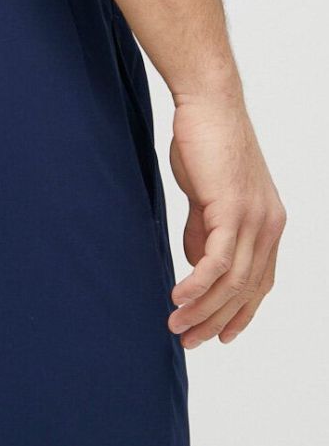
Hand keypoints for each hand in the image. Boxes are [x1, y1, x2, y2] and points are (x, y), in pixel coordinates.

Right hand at [167, 95, 285, 347]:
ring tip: (174, 325)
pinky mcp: (233, 209)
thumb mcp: (206, 197)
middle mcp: (269, 226)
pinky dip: (198, 284)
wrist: (208, 105)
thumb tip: (198, 265)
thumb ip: (205, 231)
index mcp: (268, 224)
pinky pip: (217, 260)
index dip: (240, 314)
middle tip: (187, 340)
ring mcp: (255, 218)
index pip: (260, 283)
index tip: (217, 336)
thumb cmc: (205, 143)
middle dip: (215, 321)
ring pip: (232, 282)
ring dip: (201, 309)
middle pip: (246, 290)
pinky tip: (177, 297)